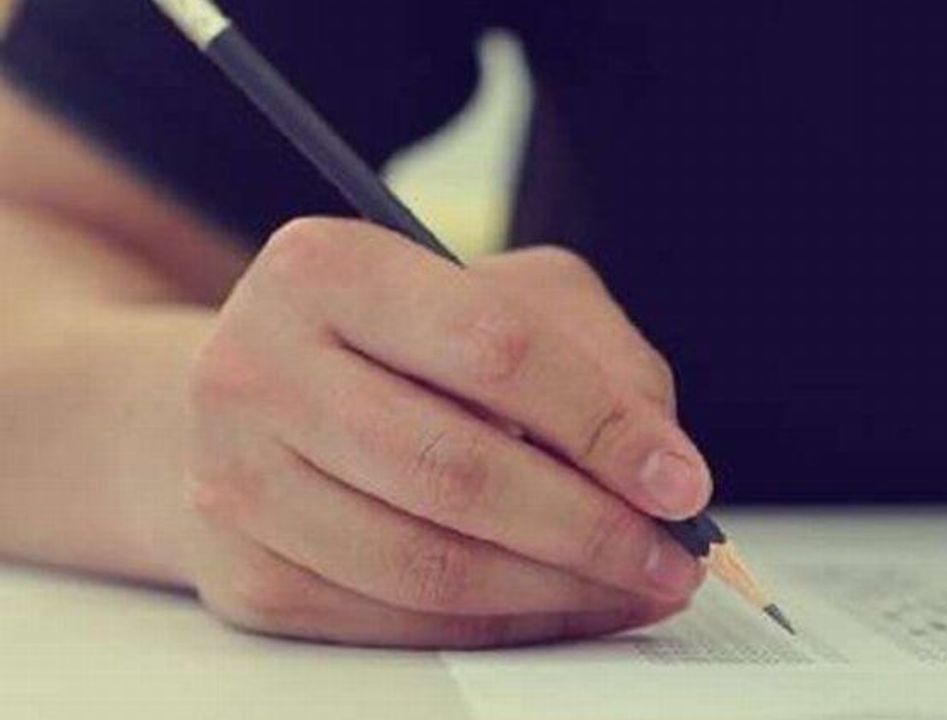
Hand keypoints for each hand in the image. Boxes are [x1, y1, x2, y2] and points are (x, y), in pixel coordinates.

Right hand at [178, 218, 711, 646]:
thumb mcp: (509, 297)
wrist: (260, 397)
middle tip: (672, 558)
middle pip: (455, 470)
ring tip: (632, 585)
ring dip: (555, 591)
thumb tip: (665, 470)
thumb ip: (599, 360)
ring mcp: (236, 480)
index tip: (682, 484)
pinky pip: (396, 623)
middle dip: (590, 528)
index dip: (602, 426)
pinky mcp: (244, 574)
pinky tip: (561, 605)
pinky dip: (500, 625)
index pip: (493, 348)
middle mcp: (257, 369)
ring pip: (426, 565)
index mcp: (327, 269)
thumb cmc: (406, 339)